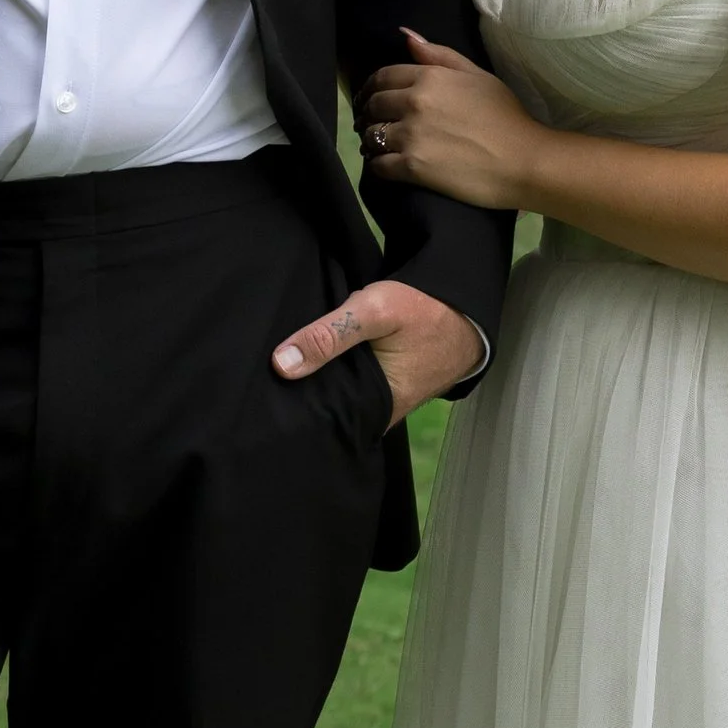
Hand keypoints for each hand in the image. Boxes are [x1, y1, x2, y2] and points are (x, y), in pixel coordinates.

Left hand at [270, 275, 483, 422]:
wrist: (466, 304)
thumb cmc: (424, 310)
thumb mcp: (375, 312)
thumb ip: (330, 334)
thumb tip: (281, 365)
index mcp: (376, 410)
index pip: (324, 424)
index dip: (294, 416)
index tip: (263, 406)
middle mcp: (379, 413)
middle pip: (330, 411)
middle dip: (300, 401)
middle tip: (260, 391)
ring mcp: (383, 398)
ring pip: (340, 397)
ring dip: (317, 385)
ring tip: (274, 378)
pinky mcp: (385, 381)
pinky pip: (351, 384)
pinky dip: (334, 373)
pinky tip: (309, 361)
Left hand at [359, 31, 546, 213]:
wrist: (525, 160)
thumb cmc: (507, 116)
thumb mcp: (477, 75)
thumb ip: (439, 55)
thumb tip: (405, 36)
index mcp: (429, 77)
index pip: (383, 77)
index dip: (372, 87)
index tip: (371, 97)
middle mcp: (414, 102)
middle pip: (373, 105)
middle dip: (368, 113)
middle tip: (371, 123)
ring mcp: (411, 136)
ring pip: (371, 135)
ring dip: (371, 140)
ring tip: (377, 146)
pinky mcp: (412, 168)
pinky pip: (379, 165)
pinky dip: (377, 165)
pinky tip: (385, 164)